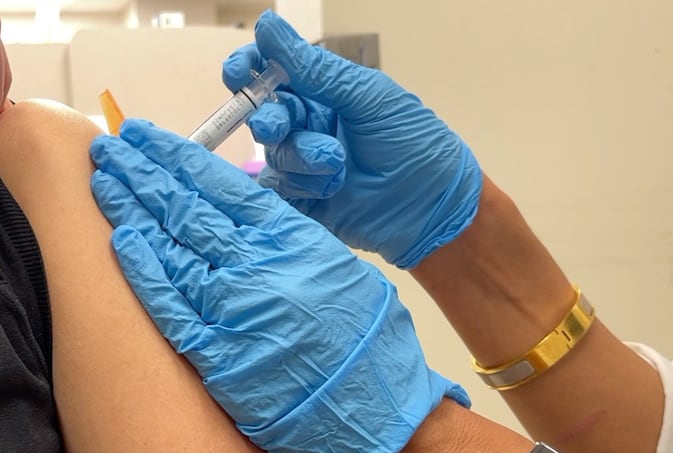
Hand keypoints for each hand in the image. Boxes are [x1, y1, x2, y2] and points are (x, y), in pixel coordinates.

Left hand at [91, 119, 468, 452]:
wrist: (385, 420)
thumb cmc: (371, 348)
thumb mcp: (341, 272)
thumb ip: (290, 243)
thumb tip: (247, 220)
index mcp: (293, 240)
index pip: (221, 184)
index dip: (176, 157)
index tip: (145, 138)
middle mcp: (259, 267)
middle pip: (187, 208)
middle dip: (142, 173)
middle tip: (108, 149)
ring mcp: (235, 311)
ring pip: (170, 248)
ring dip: (131, 211)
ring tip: (103, 181)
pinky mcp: (219, 358)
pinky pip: (170, 308)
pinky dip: (143, 273)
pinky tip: (120, 242)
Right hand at [224, 10, 481, 268]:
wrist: (433, 206)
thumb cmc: (414, 144)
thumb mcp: (366, 97)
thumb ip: (313, 68)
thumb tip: (267, 26)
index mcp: (324, 93)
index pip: (272, 73)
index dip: (248, 70)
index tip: (238, 73)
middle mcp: (309, 126)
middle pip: (264, 114)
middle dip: (268, 119)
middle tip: (279, 128)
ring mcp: (304, 165)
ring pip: (272, 153)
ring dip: (300, 156)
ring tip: (336, 165)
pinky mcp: (301, 201)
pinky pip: (276, 189)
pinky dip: (298, 186)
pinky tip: (329, 189)